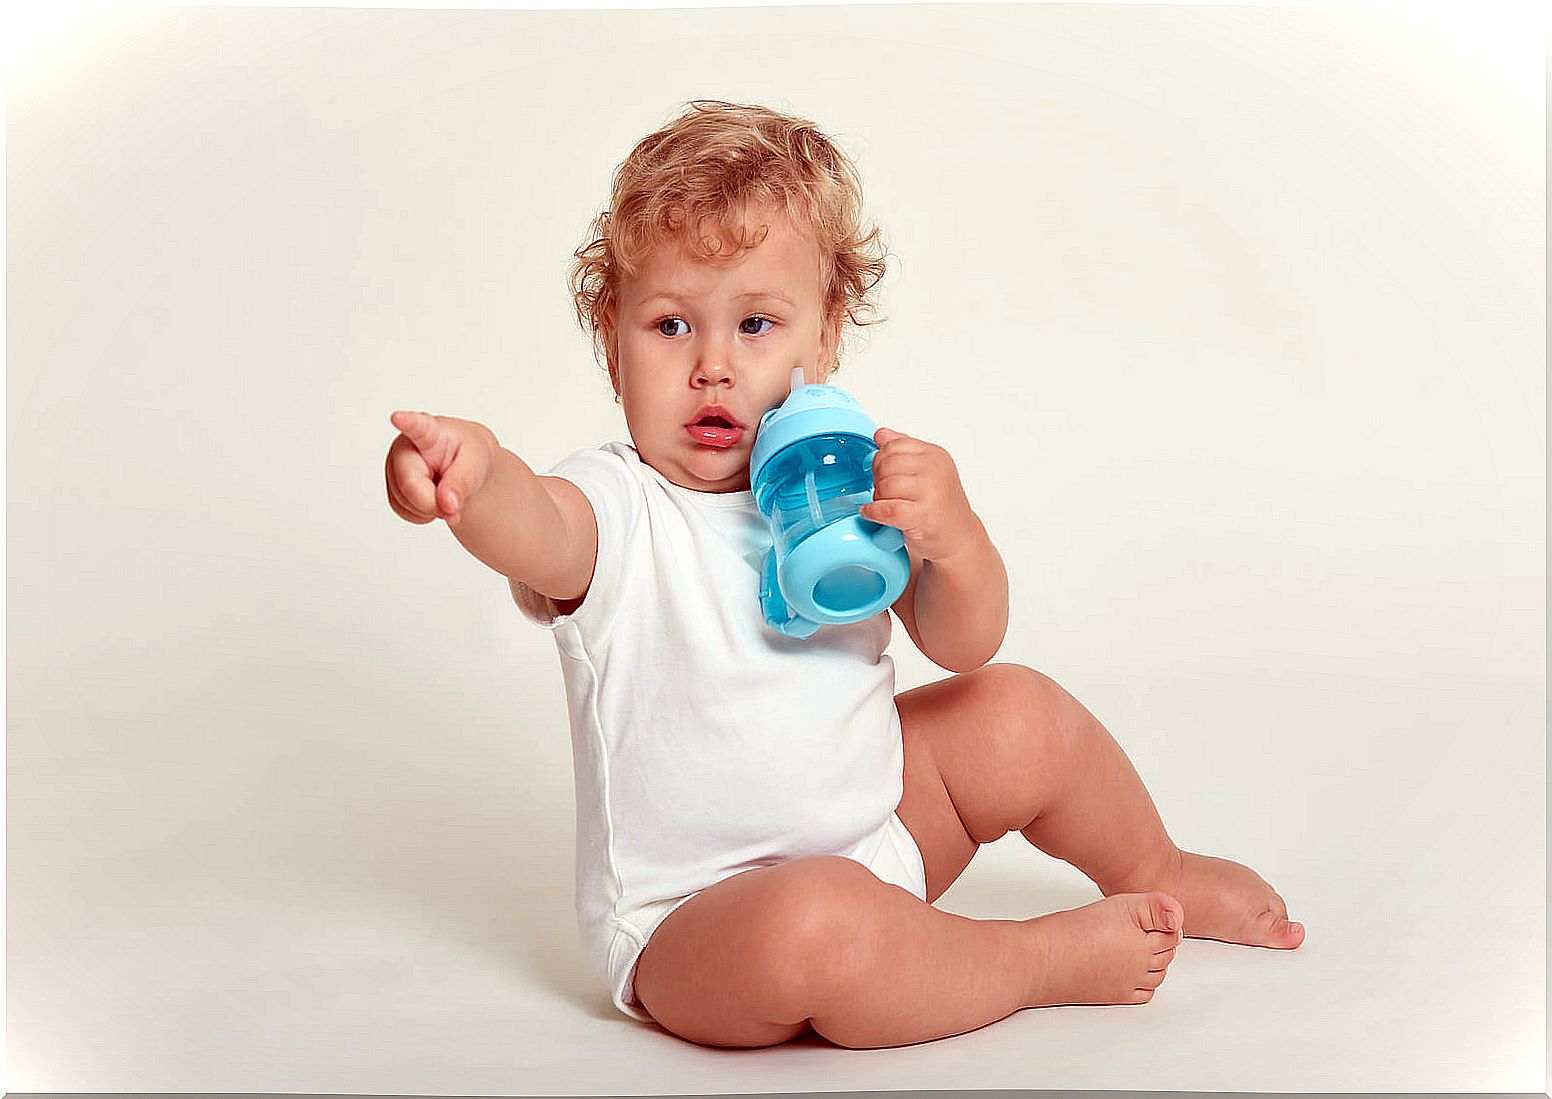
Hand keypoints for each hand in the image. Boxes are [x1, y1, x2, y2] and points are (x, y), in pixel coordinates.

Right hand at [385, 410, 496, 526]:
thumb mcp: (476, 465)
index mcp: (430, 432)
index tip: (398, 417)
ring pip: (405, 502)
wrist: (463, 465)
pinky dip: (423, 514)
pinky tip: (432, 497)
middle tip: (454, 500)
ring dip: (430, 508)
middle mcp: (405, 446)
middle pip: (409, 485)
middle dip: (434, 502)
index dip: (407, 423)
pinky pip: (404, 512)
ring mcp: (394, 466)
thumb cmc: (468, 456)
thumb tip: (447, 505)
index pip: (418, 427)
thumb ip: (462, 484)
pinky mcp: (391, 486)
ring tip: (443, 490)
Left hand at [857, 427, 982, 561]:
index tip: (881, 473)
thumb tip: (881, 434)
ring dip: (877, 498)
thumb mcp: (927, 470)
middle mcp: (935, 470)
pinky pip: (886, 509)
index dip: (880, 460)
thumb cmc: (941, 506)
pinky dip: (873, 512)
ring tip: (885, 504)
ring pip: (885, 486)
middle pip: (886, 465)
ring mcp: (931, 492)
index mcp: (935, 455)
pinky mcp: (923, 516)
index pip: (893, 446)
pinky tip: (871, 513)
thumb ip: (904, 450)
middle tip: (884, 492)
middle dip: (878, 480)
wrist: (959, 537)